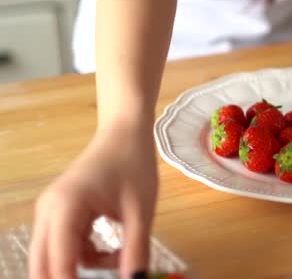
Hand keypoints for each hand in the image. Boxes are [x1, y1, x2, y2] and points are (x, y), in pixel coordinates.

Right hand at [29, 125, 157, 278]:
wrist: (125, 133)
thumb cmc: (134, 164)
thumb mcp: (141, 210)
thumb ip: (136, 250)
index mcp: (66, 208)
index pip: (59, 263)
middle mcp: (49, 212)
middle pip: (42, 265)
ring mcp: (51, 212)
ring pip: (54, 258)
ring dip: (83, 268)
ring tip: (121, 255)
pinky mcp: (59, 214)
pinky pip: (65, 247)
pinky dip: (85, 255)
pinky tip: (112, 248)